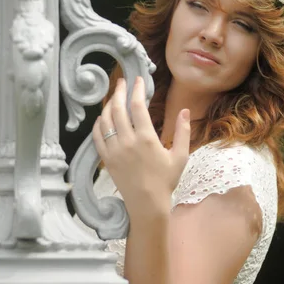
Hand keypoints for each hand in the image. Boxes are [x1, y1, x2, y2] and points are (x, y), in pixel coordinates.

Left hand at [93, 76, 190, 216]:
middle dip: (119, 91)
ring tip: (113, 97)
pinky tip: (102, 117)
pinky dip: (98, 124)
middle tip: (122, 82)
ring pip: (105, 120)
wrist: (147, 204)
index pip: (137, 106)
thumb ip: (183, 131)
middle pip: (118, 109)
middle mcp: (127, 142)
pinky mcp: (106, 159)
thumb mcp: (180, 156)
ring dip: (108, 105)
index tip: (138, 80)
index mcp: (146, 138)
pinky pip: (97, 136)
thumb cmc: (166, 180)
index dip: (137, 89)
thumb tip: (185, 111)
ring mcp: (114, 150)